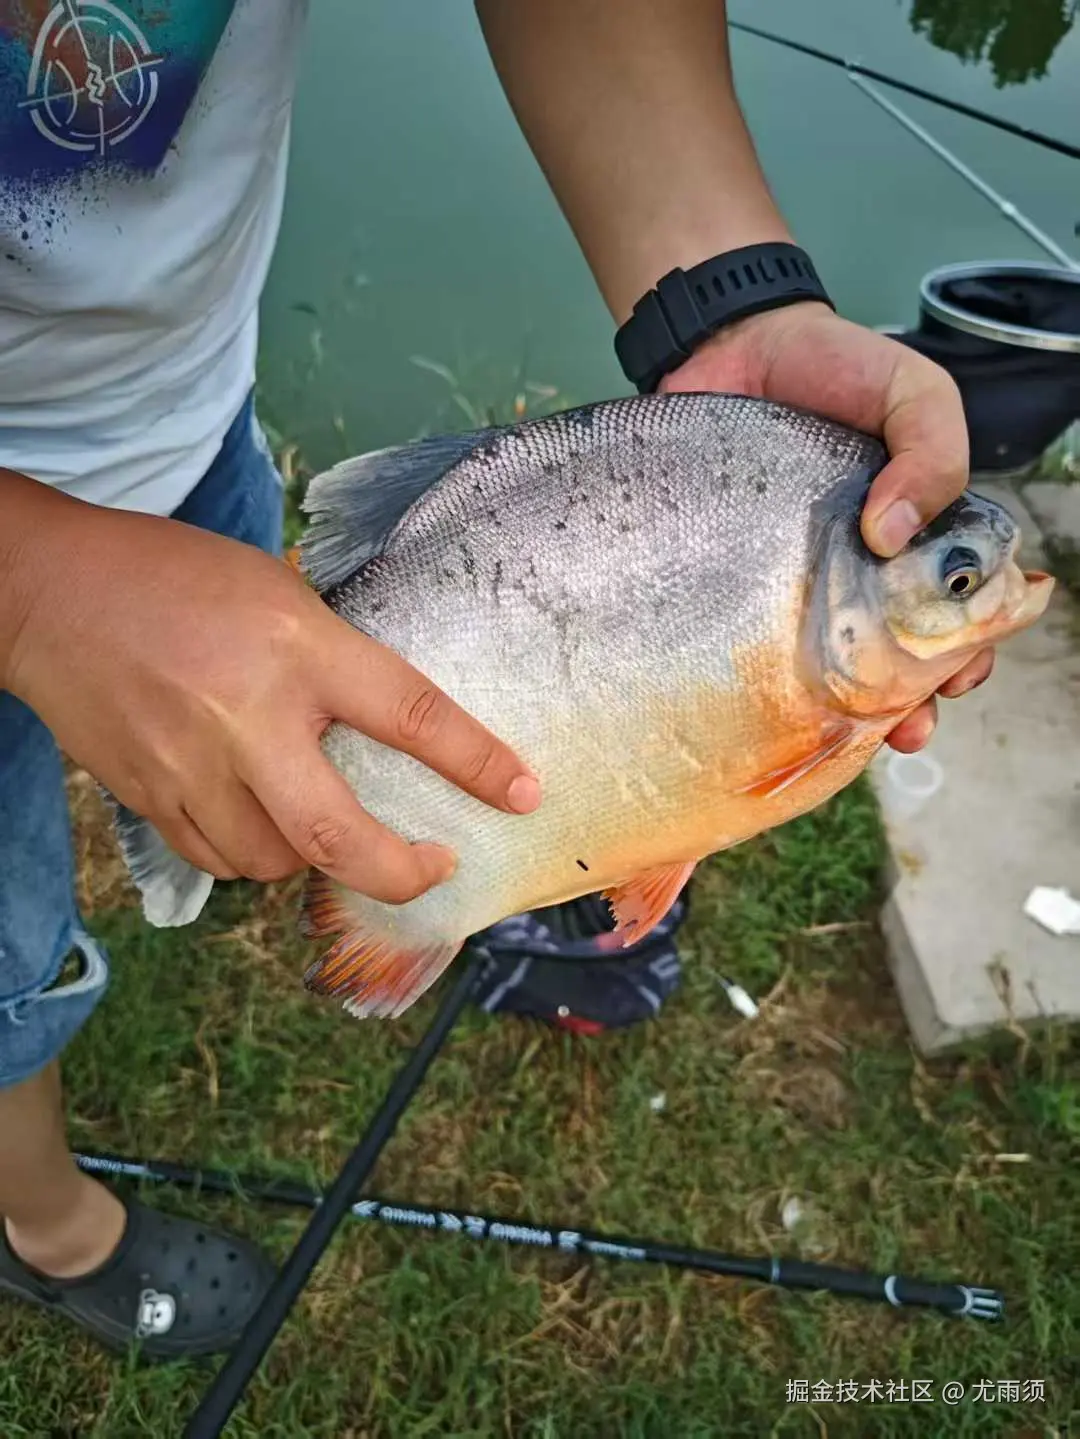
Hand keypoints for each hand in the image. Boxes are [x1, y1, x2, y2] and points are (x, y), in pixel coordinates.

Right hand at [6, 494, 540, 903]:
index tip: (523, 793)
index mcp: (296, 649)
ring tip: (323, 821)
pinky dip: (253, 855)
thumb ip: (329, 651)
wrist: (47, 594)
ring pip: (276, 862)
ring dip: (314, 858)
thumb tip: (382, 713)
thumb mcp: (274, 587)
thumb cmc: (170, 574)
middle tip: (432, 867)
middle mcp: (248, 719)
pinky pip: (220, 861)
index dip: (477, 763)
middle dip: (400, 873)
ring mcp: (191, 769)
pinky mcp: (149, 798)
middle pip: (337, 838)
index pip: (409, 714)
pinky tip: (258, 821)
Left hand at [660, 302, 993, 751]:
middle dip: (912, 697)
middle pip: (897, 649)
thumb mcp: (911, 392)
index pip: (955, 606)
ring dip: (850, 708)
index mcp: (916, 531)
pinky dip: (770, 678)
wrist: (728, 344)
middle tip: (908, 721)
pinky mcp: (739, 577)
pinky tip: (779, 707)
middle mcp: (858, 565)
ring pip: (828, 659)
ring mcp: (797, 577)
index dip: (966, 648)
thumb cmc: (831, 365)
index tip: (957, 676)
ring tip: (860, 736)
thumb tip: (896, 533)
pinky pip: (756, 637)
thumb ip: (932, 451)